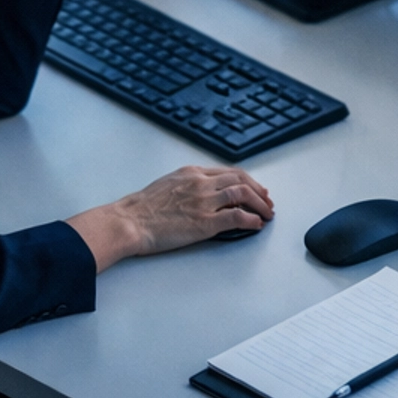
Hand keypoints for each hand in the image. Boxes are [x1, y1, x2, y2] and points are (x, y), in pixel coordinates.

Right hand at [68, 164, 274, 272]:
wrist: (130, 221)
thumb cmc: (142, 209)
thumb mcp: (167, 185)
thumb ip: (187, 186)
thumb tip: (203, 195)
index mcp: (191, 173)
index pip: (228, 172)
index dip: (247, 181)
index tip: (256, 189)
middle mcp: (200, 183)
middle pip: (240, 180)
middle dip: (259, 191)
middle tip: (267, 202)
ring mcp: (203, 201)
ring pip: (242, 194)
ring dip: (260, 205)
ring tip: (267, 214)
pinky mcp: (204, 222)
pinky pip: (237, 217)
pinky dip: (251, 220)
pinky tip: (255, 225)